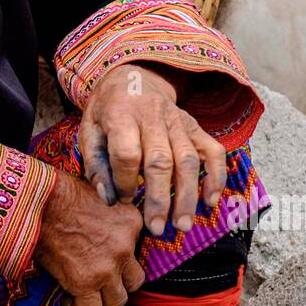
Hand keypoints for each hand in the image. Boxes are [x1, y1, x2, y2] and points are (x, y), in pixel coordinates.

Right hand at [35, 168, 144, 305]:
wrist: (38, 200)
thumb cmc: (60, 192)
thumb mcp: (99, 195)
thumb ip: (110, 216)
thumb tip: (102, 230)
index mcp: (131, 222)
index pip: (137, 249)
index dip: (119, 256)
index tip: (103, 257)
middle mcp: (125, 247)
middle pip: (134, 280)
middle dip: (117, 283)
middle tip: (100, 280)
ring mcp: (107, 267)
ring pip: (118, 301)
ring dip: (102, 299)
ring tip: (85, 293)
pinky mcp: (85, 283)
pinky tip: (68, 299)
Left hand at [78, 63, 226, 237]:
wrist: (131, 77)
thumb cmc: (107, 111)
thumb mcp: (89, 130)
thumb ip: (96, 165)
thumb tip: (109, 200)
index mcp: (121, 115)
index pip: (127, 153)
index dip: (124, 181)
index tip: (122, 200)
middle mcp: (152, 117)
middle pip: (160, 160)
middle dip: (160, 198)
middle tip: (157, 228)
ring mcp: (178, 120)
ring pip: (188, 159)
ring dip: (188, 195)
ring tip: (184, 225)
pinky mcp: (194, 126)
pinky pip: (213, 150)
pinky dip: (216, 176)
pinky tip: (210, 200)